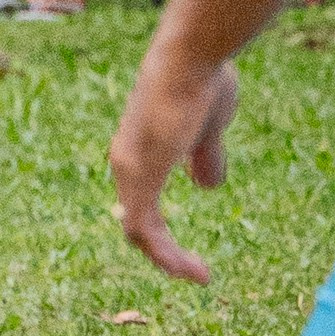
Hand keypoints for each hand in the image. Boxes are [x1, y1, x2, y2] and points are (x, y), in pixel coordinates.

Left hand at [110, 41, 239, 283]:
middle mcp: (126, 162)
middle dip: (164, 252)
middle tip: (196, 273)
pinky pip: (144, 230)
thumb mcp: (208, 130)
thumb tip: (206, 187)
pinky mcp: (139, 176)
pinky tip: (190, 270)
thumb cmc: (202, 83)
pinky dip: (166, 254)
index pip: (141, 201)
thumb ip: (205, 158)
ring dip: (168, 260)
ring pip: (139, 232)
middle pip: (137, 222)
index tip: (193, 250)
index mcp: (139, 151)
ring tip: (198, 276)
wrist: (192, 59)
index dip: (162, 230)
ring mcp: (130, 169)